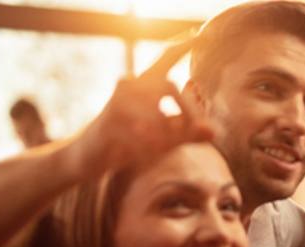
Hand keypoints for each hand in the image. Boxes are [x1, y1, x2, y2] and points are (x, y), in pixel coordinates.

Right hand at [69, 37, 212, 178]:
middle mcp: (130, 87)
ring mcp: (117, 103)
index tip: (199, 33)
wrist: (91, 155)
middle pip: (167, 86)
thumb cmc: (130, 141)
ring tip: (167, 149)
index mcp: (144, 86)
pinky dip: (148, 147)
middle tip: (202, 131)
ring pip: (155, 115)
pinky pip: (138, 134)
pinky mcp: (108, 123)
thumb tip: (213, 132)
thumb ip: (187, 133)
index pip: (164, 60)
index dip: (181, 46)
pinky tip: (149, 154)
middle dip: (188, 110)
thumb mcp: (163, 137)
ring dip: (167, 135)